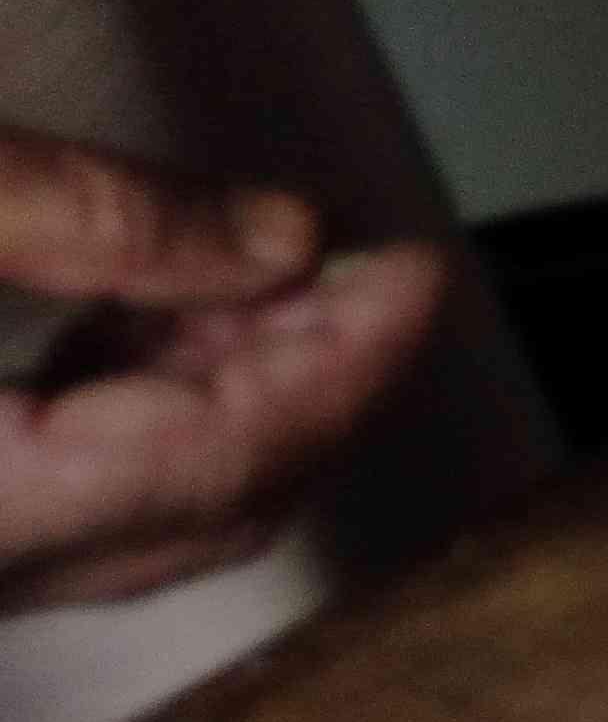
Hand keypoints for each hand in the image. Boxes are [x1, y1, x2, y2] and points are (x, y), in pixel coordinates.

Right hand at [0, 130, 445, 611]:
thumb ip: (97, 218)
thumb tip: (282, 239)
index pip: (219, 459)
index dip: (338, 364)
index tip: (413, 277)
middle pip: (206, 501)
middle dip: (307, 379)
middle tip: (368, 268)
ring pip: (151, 503)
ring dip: (235, 387)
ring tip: (285, 271)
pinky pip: (80, 489)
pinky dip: (148, 401)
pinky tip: (174, 311)